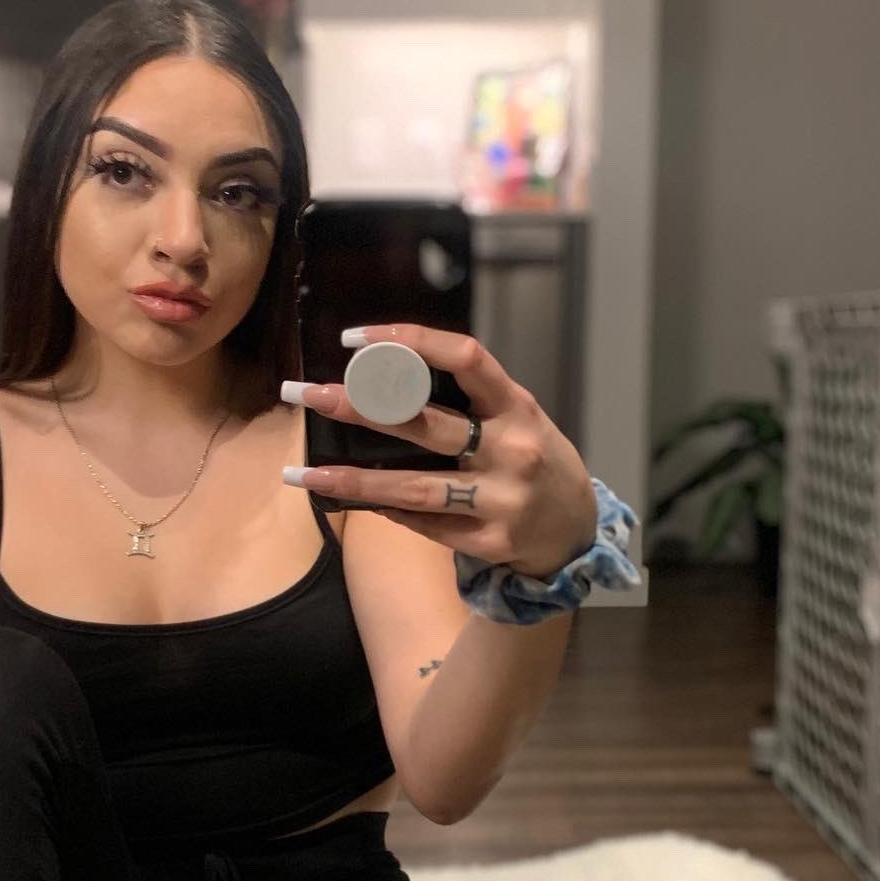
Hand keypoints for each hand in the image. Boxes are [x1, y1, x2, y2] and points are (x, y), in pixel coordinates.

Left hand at [281, 324, 597, 580]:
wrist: (577, 532)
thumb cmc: (534, 460)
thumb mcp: (518, 419)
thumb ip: (470, 400)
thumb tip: (386, 379)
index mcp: (517, 406)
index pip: (464, 357)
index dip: (409, 341)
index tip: (355, 339)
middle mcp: (511, 449)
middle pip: (424, 423)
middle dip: (358, 407)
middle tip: (305, 394)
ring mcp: (501, 499)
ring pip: (413, 487)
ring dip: (352, 479)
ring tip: (302, 472)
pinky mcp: (489, 541)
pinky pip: (424, 524)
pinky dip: (385, 509)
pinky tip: (349, 499)